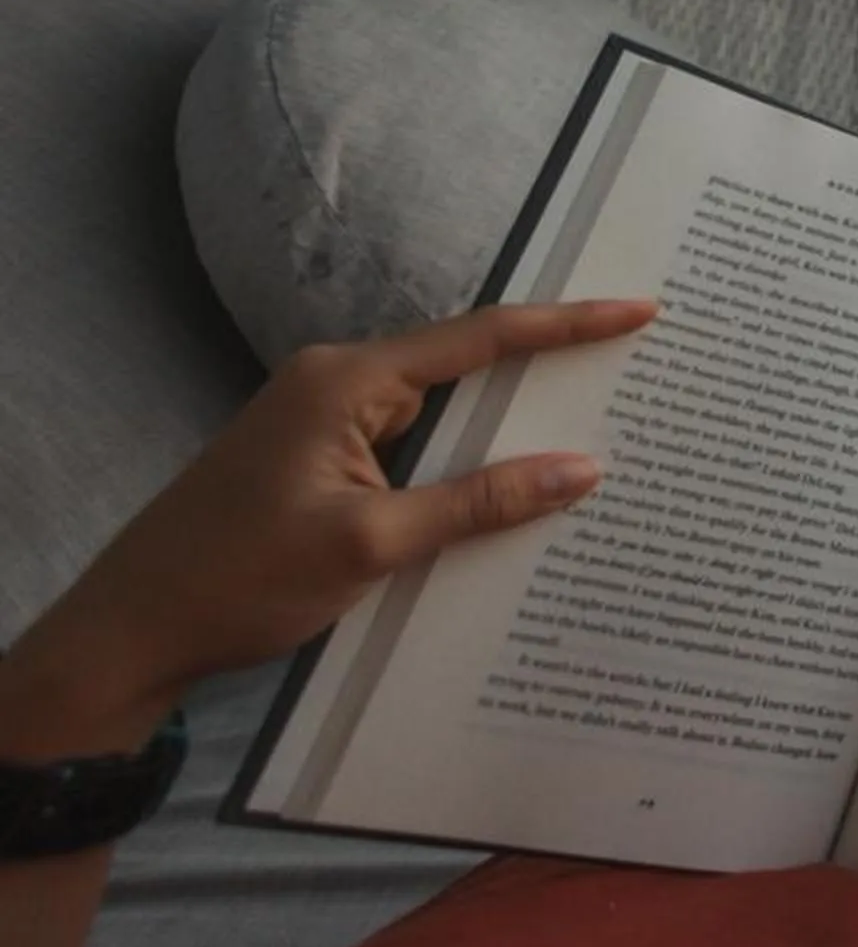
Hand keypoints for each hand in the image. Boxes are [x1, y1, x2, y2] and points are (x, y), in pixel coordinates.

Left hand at [0, 300, 656, 755]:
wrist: (131, 635)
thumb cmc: (238, 580)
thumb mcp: (371, 544)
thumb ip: (480, 501)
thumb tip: (583, 469)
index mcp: (345, 381)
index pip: (479, 339)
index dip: (566, 324)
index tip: (637, 311)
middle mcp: (336, 385)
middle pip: (466, 369)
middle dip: (547, 374)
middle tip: (632, 372)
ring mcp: (324, 427)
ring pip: (442, 419)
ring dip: (505, 434)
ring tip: (593, 439)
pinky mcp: (320, 467)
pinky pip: (414, 454)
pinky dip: (463, 471)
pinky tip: (511, 499)